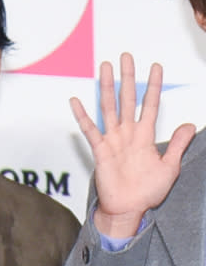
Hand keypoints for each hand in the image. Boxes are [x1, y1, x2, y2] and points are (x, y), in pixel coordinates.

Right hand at [70, 52, 195, 237]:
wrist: (128, 209)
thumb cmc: (147, 191)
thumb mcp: (170, 167)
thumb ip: (178, 144)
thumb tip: (190, 124)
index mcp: (145, 136)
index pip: (150, 105)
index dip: (153, 86)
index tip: (156, 67)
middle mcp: (127, 134)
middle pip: (127, 99)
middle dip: (127, 77)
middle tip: (126, 57)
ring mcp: (112, 140)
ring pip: (109, 107)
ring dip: (107, 87)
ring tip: (105, 68)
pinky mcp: (100, 151)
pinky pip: (90, 130)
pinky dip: (82, 116)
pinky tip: (76, 101)